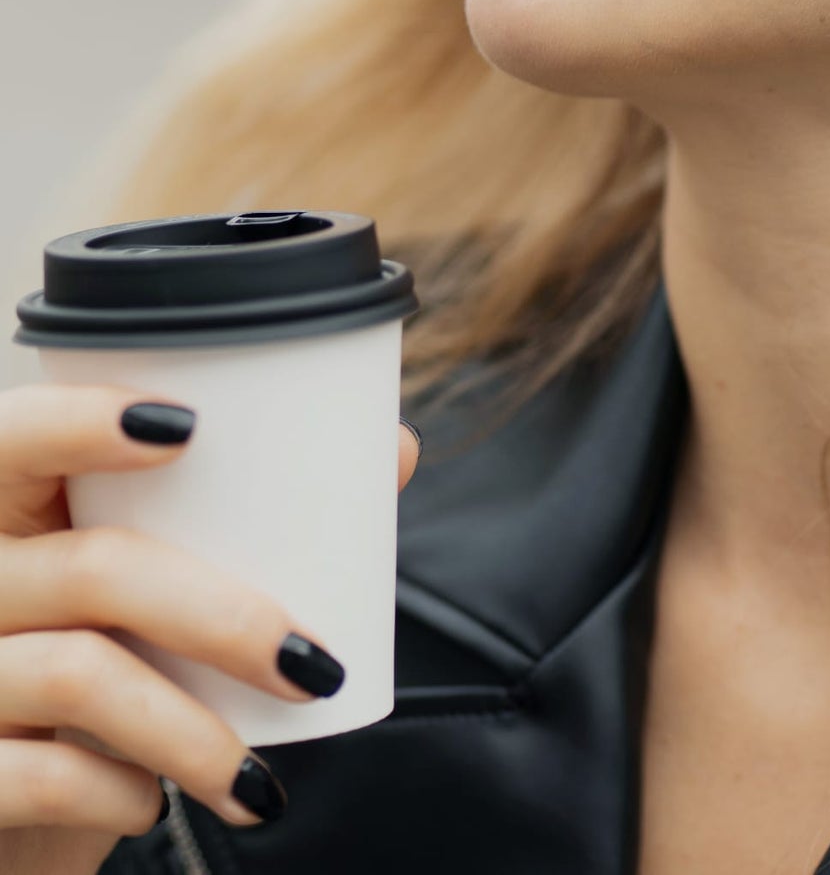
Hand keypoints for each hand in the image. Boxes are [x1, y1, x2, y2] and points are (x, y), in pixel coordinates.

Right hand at [0, 383, 420, 873]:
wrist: (2, 804)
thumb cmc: (88, 667)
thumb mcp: (139, 593)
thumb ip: (244, 523)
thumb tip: (395, 447)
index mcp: (1, 513)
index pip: (11, 436)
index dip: (79, 420)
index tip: (186, 427)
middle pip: (94, 568)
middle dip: (223, 618)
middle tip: (313, 664)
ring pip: (81, 674)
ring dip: (193, 735)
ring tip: (258, 779)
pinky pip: (35, 775)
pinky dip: (116, 794)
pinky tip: (152, 804)